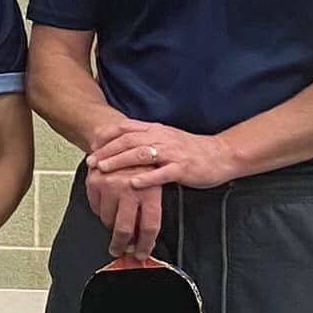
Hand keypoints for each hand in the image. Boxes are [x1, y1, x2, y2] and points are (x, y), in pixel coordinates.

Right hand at [85, 165, 163, 258]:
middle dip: (121, 245)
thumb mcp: (155, 184)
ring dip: (112, 225)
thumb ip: (151, 211)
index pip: (149, 227)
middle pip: (125, 229)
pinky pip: (95, 209)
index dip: (145, 245)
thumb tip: (143, 240)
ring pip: (108, 220)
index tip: (140, 254)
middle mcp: (129, 188)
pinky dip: (101, 211)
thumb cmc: (141, 163)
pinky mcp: (94, 182)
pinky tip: (108, 204)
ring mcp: (109, 185)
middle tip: (120, 250)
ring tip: (117, 219)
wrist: (121, 138)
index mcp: (150, 191)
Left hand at [88, 121, 238, 190]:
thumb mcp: (167, 137)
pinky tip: (132, 184)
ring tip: (104, 169)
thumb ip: (147, 137)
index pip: (127, 129)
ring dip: (120, 161)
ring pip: (142, 154)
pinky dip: (146, 178)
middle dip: (108, 151)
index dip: (108, 137)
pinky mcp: (183, 169)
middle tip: (91, 161)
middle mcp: (163, 138)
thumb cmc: (192, 149)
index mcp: (157, 130)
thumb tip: (122, 141)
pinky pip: (162, 173)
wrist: (221, 154)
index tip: (92, 145)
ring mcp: (173, 153)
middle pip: (129, 141)